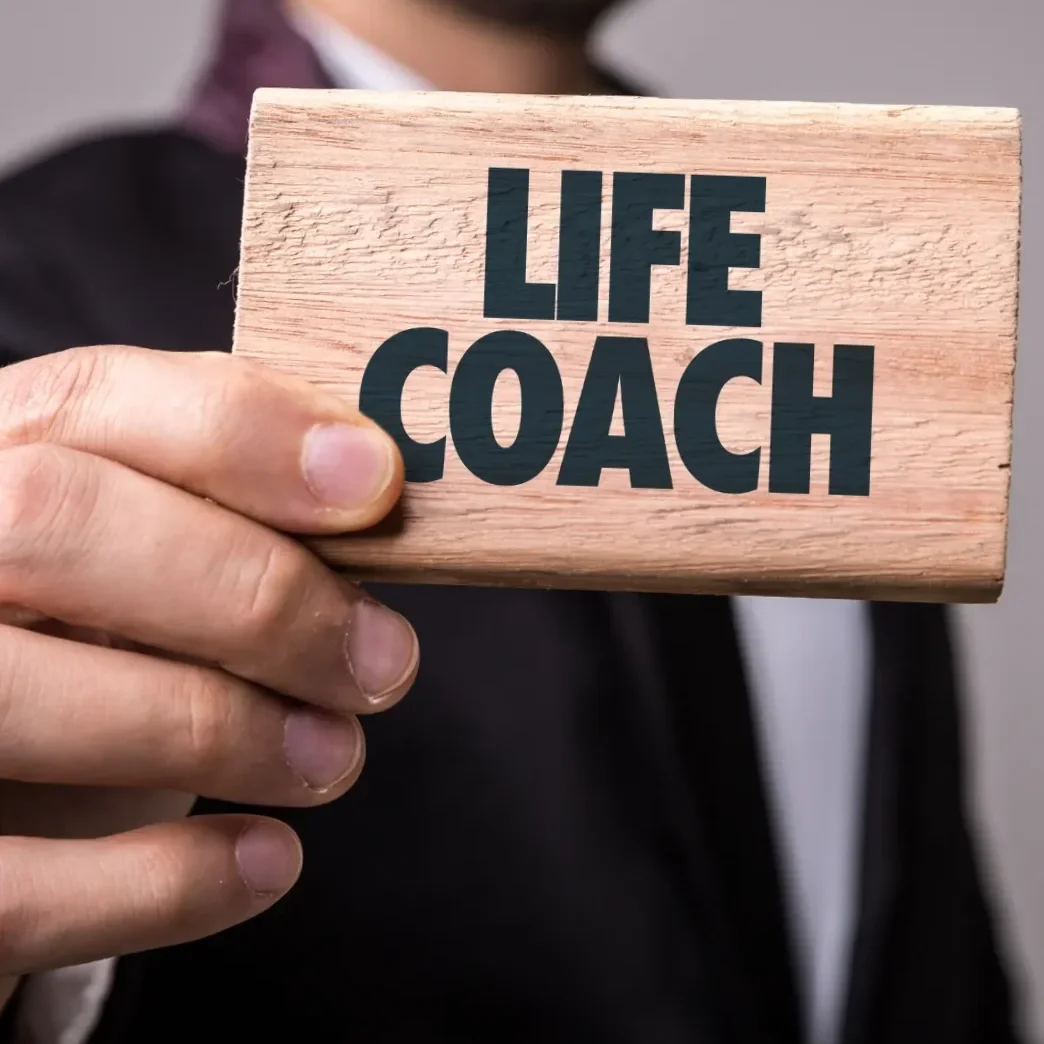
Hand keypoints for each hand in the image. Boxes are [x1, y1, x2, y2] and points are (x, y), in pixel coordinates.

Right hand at [0, 345, 417, 979]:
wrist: (9, 773)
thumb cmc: (102, 635)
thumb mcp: (156, 546)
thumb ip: (236, 502)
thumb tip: (376, 487)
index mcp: (0, 459)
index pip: (95, 398)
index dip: (243, 433)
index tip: (374, 484)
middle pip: (54, 524)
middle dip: (253, 592)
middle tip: (383, 659)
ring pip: (21, 698)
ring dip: (222, 731)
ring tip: (334, 757)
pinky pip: (14, 886)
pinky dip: (165, 883)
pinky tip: (268, 861)